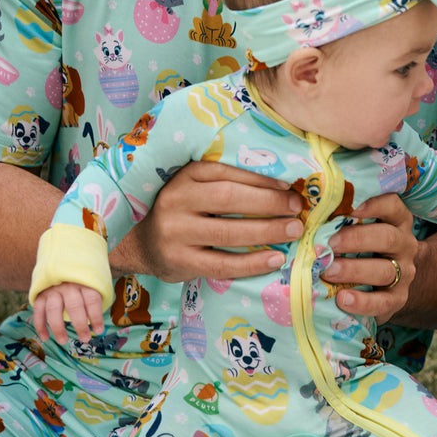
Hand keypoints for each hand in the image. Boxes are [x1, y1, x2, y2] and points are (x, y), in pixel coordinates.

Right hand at [33, 283, 103, 344]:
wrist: (63, 266)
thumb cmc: (83, 282)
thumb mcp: (94, 285)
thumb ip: (95, 302)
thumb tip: (99, 328)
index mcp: (85, 283)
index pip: (92, 300)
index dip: (96, 317)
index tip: (99, 331)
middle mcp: (69, 285)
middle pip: (74, 305)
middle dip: (80, 324)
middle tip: (84, 338)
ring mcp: (53, 289)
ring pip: (53, 309)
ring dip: (58, 327)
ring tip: (63, 341)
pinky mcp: (41, 294)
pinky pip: (38, 310)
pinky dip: (40, 325)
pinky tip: (45, 337)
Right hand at [118, 162, 304, 283]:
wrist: (139, 244)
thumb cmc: (181, 211)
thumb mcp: (194, 188)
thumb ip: (225, 183)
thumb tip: (281, 186)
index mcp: (183, 176)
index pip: (225, 172)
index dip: (260, 178)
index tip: (289, 186)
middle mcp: (175, 200)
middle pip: (229, 199)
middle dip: (269, 202)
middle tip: (297, 208)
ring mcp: (175, 233)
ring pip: (228, 232)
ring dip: (267, 231)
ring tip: (293, 230)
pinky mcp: (179, 262)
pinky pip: (222, 264)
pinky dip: (252, 263)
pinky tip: (276, 259)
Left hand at [321, 193, 416, 321]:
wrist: (387, 284)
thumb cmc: (363, 250)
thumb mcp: (359, 231)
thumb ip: (343, 223)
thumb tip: (306, 217)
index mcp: (396, 222)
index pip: (393, 206)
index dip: (375, 205)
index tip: (352, 210)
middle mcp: (404, 244)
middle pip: (387, 238)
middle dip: (356, 240)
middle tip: (329, 245)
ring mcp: (404, 272)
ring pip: (385, 270)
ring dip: (354, 270)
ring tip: (328, 272)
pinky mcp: (398, 298)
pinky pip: (383, 302)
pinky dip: (362, 301)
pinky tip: (342, 299)